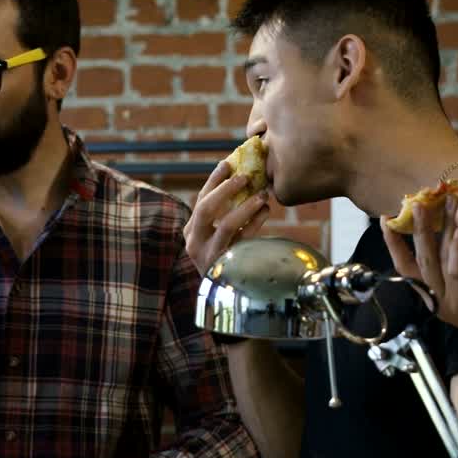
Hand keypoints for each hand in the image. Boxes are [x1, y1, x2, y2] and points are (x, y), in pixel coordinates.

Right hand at [183, 161, 269, 275]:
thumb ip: (223, 214)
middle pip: (206, 208)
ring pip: (226, 225)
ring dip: (246, 206)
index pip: (201, 199)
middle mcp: (194, 241)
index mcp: (191, 230)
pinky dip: (256, 223)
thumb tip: (244, 179)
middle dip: (225, 189)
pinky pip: (244, 239)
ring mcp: (208, 255)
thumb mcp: (216, 236)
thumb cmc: (224, 258)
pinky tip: (266, 211)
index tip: (228, 162)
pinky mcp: (226, 264)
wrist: (223, 294)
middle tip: (245, 176)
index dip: (214, 180)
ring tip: (262, 194)